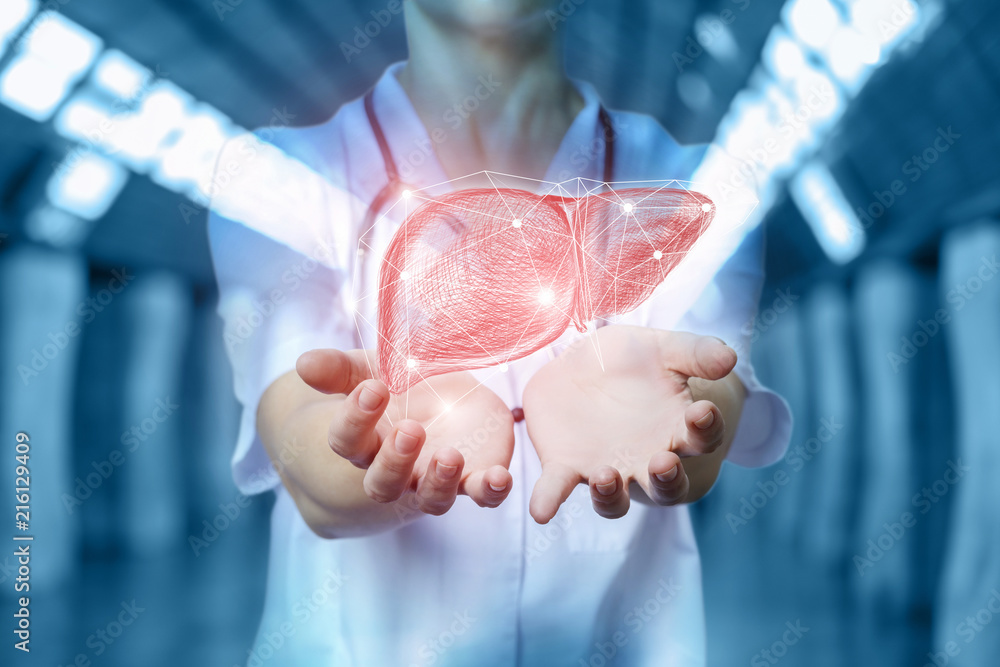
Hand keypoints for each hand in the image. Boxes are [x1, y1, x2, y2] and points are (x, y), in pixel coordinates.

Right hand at [296, 349, 514, 515]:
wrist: (444, 398)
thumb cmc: (397, 385)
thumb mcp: (370, 369)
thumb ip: (340, 369)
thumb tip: (304, 363)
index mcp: (366, 441)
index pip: (348, 442)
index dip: (356, 419)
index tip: (374, 389)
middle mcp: (397, 468)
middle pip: (384, 483)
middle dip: (395, 460)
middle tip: (411, 430)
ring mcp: (435, 477)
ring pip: (432, 500)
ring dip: (440, 482)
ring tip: (451, 457)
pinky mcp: (474, 477)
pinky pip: (481, 495)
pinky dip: (491, 491)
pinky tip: (500, 478)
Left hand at [522, 325, 736, 522]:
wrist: (583, 362)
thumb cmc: (634, 360)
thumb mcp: (663, 348)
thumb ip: (696, 353)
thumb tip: (730, 357)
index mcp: (676, 429)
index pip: (703, 437)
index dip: (706, 428)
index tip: (702, 411)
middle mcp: (645, 460)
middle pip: (667, 485)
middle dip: (667, 479)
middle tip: (664, 462)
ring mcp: (606, 468)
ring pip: (615, 500)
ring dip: (612, 496)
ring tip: (605, 477)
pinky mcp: (566, 467)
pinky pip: (558, 489)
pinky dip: (549, 500)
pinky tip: (541, 511)